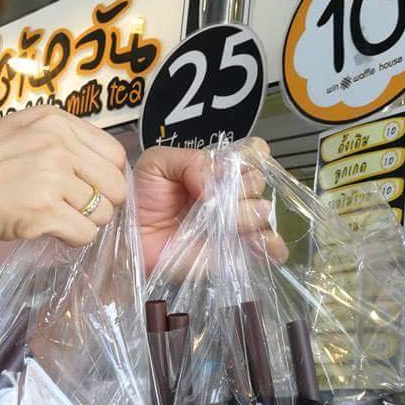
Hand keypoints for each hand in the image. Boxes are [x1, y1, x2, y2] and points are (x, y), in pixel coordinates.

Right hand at [0, 106, 127, 252]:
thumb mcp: (19, 133)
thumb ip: (60, 143)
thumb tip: (100, 170)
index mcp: (55, 121)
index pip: (114, 154)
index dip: (106, 178)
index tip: (87, 189)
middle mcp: (58, 143)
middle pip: (116, 186)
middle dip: (100, 204)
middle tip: (72, 210)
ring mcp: (51, 176)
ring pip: (102, 214)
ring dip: (83, 223)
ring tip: (54, 219)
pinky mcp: (42, 211)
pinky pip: (84, 234)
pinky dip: (71, 240)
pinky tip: (48, 231)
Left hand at [134, 139, 287, 272]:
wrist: (132, 240)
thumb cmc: (142, 199)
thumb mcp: (157, 164)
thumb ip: (189, 161)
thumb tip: (215, 185)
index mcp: (217, 169)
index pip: (252, 153)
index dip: (249, 157)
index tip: (229, 171)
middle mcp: (232, 194)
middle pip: (258, 182)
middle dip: (240, 190)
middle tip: (214, 203)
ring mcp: (237, 223)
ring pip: (263, 212)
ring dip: (248, 217)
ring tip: (224, 225)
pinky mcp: (238, 251)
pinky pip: (270, 246)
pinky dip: (271, 244)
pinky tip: (257, 244)